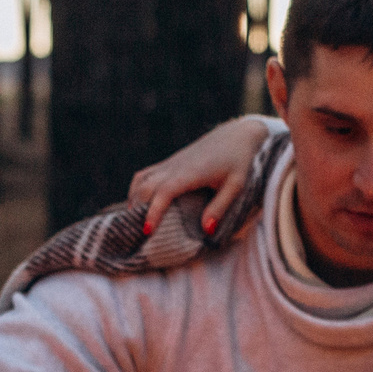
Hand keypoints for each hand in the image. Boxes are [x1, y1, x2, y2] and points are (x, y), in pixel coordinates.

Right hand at [127, 117, 274, 237]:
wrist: (236, 135)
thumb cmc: (238, 161)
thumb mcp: (236, 186)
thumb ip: (220, 207)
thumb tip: (206, 231)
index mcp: (189, 173)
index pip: (163, 192)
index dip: (153, 211)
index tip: (147, 231)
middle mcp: (174, 167)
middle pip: (144, 188)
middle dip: (137, 211)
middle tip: (138, 236)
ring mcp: (170, 163)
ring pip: (140, 180)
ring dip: (134, 200)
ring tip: (135, 222)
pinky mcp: (170, 162)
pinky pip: (144, 175)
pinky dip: (137, 190)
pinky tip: (139, 204)